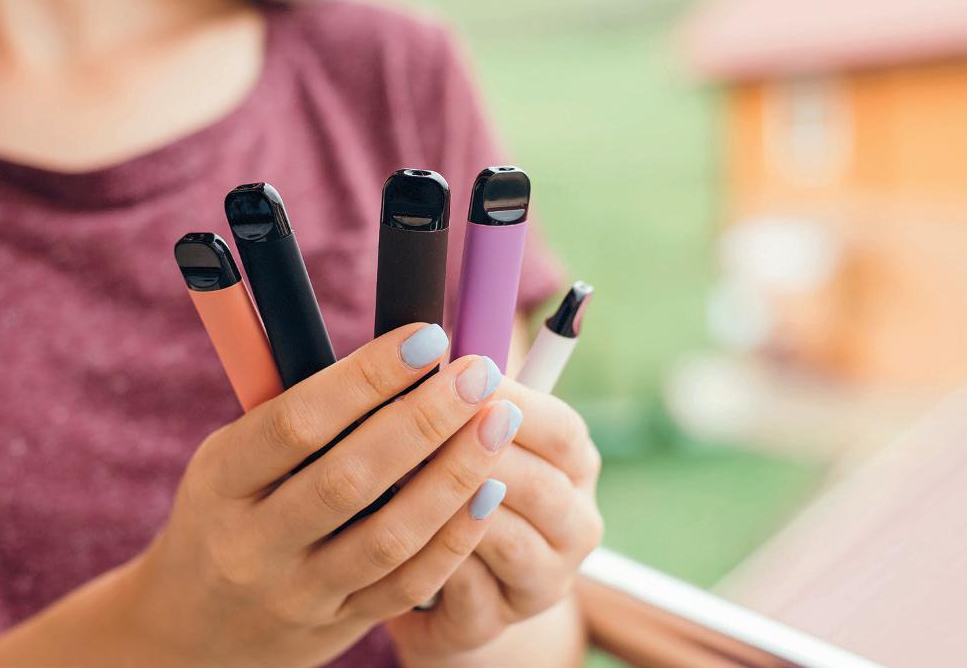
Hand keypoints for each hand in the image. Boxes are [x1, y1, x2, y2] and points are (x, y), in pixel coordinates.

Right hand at [119, 324, 521, 666]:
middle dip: (424, 420)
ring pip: (388, 537)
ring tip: (500, 422)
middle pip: (349, 478)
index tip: (428, 338)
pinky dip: (455, 537)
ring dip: (453, 475)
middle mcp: (254, 542)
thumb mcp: (233, 460)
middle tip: (481, 374)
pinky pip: (408, 584)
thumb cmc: (231, 512)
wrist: (194, 629)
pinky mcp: (339, 625)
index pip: (297, 422)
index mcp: (221, 479)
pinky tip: (491, 491)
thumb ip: (299, 414)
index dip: (367, 378)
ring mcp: (298, 592)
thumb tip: (395, 346)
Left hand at [386, 379, 602, 663]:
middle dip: (478, 453)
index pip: (564, 431)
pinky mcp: (493, 625)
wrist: (446, 588)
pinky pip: (463, 590)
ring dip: (449, 503)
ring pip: (503, 540)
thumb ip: (463, 394)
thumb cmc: (452, 484)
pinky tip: (392, 530)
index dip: (514, 402)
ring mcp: (540, 582)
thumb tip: (429, 340)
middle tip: (423, 426)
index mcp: (574, 468)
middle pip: (540, 487)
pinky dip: (429, 558)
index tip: (464, 375)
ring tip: (397, 473)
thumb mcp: (468, 435)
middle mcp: (573, 527)